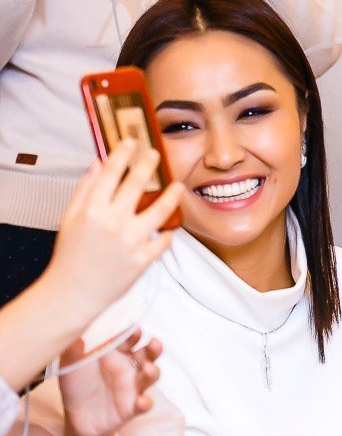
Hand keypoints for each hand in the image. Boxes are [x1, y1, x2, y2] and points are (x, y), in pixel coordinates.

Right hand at [38, 140, 184, 317]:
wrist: (73, 293)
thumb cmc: (70, 255)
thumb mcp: (69, 219)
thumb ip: (84, 190)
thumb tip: (97, 163)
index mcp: (92, 210)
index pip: (111, 173)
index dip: (122, 154)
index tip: (131, 141)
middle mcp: (113, 222)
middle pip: (137, 185)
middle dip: (148, 164)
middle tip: (156, 154)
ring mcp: (131, 241)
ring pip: (161, 210)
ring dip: (173, 195)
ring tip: (179, 187)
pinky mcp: (144, 259)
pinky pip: (164, 240)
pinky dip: (167, 232)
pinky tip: (169, 226)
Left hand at [59, 330, 162, 435]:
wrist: (75, 416)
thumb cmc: (77, 384)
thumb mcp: (71, 366)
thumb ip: (73, 351)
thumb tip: (74, 336)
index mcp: (117, 353)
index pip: (130, 339)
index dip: (134, 334)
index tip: (134, 330)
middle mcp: (129, 368)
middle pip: (149, 354)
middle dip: (154, 348)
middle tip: (154, 343)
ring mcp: (133, 387)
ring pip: (151, 377)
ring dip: (153, 372)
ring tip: (148, 369)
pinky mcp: (132, 407)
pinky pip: (145, 405)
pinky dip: (146, 403)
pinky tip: (141, 401)